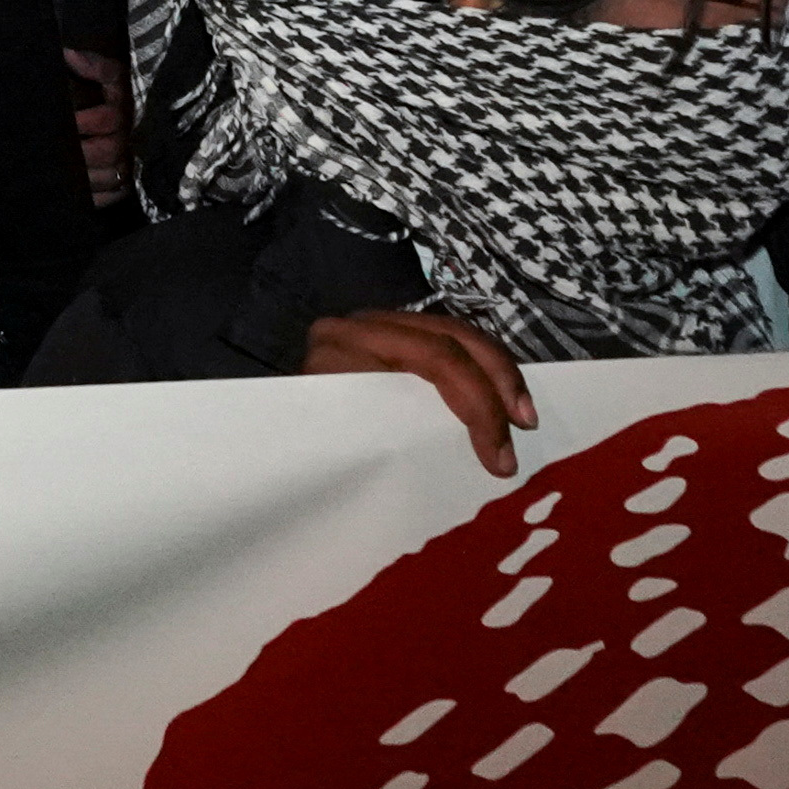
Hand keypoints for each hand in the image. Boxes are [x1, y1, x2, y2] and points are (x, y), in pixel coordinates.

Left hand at [60, 46, 128, 208]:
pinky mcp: (126, 187)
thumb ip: (95, 65)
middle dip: (82, 152)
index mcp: (125, 114)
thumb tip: (68, 54)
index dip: (85, 121)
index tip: (68, 121)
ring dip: (86, 176)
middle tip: (60, 150)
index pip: (107, 119)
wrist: (140, 118)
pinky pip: (112, 197)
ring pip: (109, 177)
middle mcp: (130, 142)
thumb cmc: (118, 95)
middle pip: (108, 152)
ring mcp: (131, 167)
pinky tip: (76, 191)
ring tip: (63, 171)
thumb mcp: (112, 75)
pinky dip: (95, 197)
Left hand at [303, 307, 534, 476]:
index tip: (498, 460)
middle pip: (450, 338)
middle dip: (497, 382)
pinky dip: (477, 369)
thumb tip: (480, 462)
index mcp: (344, 349)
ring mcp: (370, 326)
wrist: (263, 439)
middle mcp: (356, 327)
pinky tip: (499, 398)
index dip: (478, 406)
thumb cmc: (305, 451)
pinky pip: (443, 342)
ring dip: (496, 372)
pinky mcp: (385, 336)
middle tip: (525, 426)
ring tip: (522, 414)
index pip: (434, 359)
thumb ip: (399, 441)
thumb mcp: (350, 447)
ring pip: (453, 333)